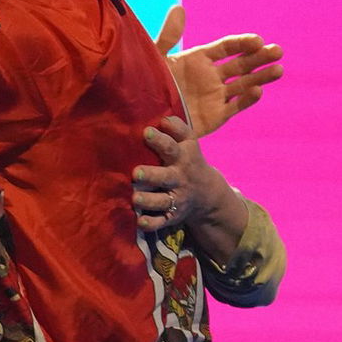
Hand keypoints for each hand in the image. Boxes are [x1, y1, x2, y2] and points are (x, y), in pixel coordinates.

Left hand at [132, 115, 234, 231]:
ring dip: (148, 200)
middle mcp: (179, 178)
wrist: (206, 193)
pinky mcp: (172, 215)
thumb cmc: (188, 161)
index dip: (160, 140)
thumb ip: (177, 129)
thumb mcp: (189, 143)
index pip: (172, 147)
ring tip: (135, 198)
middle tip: (136, 173)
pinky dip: (151, 224)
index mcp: (183, 157)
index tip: (147, 132)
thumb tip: (163, 118)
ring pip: (162, 201)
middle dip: (151, 175)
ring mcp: (176, 198)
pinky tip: (140, 222)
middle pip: (166, 176)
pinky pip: (161, 222)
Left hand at [154, 5, 281, 133]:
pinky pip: (235, 106)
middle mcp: (212, 75)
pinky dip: (247, 99)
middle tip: (277, 51)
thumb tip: (179, 8)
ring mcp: (216, 95)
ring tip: (278, 69)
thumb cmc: (146, 87)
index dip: (243, 43)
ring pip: (245, 83)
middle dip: (260, 57)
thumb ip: (168, 37)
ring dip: (262, 77)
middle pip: (242, 63)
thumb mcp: (155, 60)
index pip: (227, 47)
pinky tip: (258, 92)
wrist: (144, 119)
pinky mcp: (217, 115)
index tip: (257, 40)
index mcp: (199, 59)